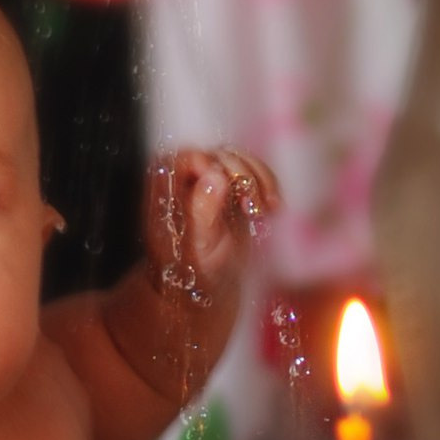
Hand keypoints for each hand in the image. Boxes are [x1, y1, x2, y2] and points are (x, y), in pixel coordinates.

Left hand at [145, 147, 281, 310]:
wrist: (207, 284)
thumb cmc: (192, 272)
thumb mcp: (197, 247)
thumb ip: (202, 211)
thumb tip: (214, 175)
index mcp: (166, 191)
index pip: (183, 158)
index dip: (208, 164)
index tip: (230, 185)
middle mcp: (186, 179)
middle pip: (216, 155)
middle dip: (242, 175)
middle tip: (254, 205)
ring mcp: (209, 179)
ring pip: (238, 158)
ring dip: (260, 179)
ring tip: (268, 207)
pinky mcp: (230, 185)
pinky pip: (252, 169)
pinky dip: (268, 184)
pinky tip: (273, 207)